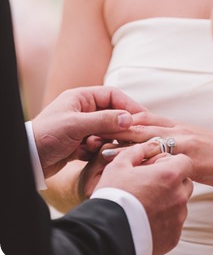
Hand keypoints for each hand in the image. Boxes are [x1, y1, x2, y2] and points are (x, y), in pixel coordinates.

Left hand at [31, 86, 145, 177]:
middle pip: (111, 113)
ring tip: (100, 147)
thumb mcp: (76, 125)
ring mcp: (82, 127)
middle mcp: (83, 110)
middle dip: (120, 125)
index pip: (112, 95)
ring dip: (107, 139)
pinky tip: (90, 154)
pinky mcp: (79, 143)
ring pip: (106, 130)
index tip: (142, 117)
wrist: (28, 158)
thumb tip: (129, 118)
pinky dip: (98, 150)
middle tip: (133, 136)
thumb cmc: (47, 135)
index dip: (128, 105)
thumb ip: (104, 120)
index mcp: (81, 98)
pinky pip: (98, 144)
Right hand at [95, 141, 193, 254]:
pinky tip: (146, 217)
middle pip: (184, 182)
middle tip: (149, 184)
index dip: (170, 162)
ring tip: (145, 202)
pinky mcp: (174, 236)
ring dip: (168, 199)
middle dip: (171, 180)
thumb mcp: (119, 165)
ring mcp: (178, 218)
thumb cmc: (113, 195)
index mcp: (169, 175)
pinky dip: (164, 219)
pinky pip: (174, 222)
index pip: (185, 162)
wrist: (107, 233)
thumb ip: (138, 151)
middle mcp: (179, 196)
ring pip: (180, 203)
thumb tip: (150, 145)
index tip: (155, 167)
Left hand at [102, 111, 212, 200]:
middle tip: (92, 133)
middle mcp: (175, 128)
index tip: (99, 123)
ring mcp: (183, 140)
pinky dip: (148, 160)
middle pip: (140, 124)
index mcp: (172, 125)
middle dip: (115, 128)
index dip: (120, 120)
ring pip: (149, 137)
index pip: (142, 118)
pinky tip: (134, 165)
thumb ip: (168, 142)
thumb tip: (149, 146)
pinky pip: (167, 157)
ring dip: (125, 142)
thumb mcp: (187, 142)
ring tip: (102, 148)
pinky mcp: (191, 156)